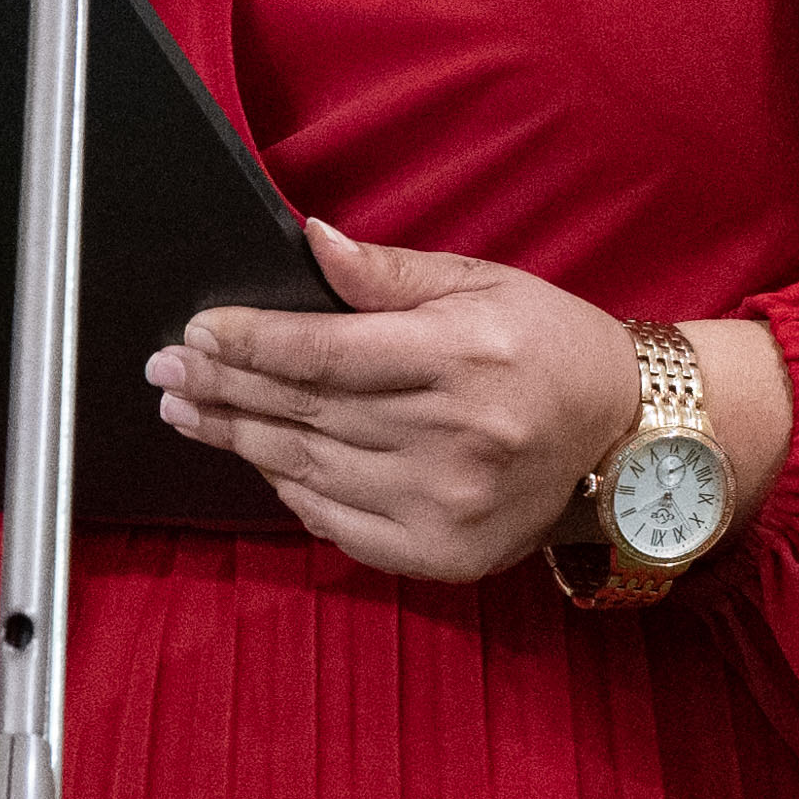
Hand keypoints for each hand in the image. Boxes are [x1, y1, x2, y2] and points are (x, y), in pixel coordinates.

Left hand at [152, 224, 773, 584]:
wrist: (631, 441)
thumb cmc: (554, 349)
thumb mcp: (483, 284)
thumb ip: (389, 273)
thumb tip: (310, 244)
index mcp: (462, 357)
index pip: (323, 353)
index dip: (249, 342)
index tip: (196, 331)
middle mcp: (454, 436)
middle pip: (304, 412)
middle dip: (224, 388)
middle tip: (167, 371)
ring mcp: (447, 504)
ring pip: (308, 469)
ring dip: (239, 439)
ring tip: (189, 411)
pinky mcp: (444, 554)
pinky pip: (338, 524)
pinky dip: (290, 490)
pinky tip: (258, 459)